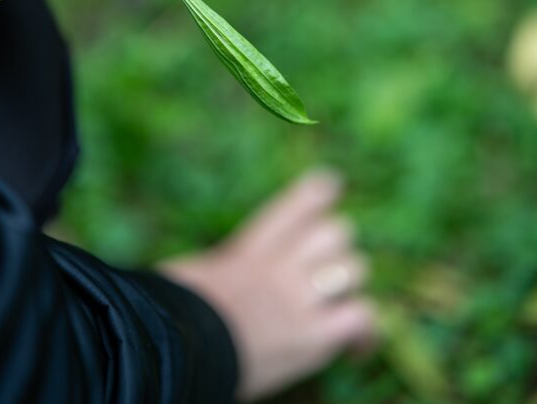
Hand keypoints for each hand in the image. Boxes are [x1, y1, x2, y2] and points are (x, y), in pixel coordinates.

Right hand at [162, 171, 376, 399]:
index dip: (322, 190)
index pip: (302, 199)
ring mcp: (300, 299)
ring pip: (355, 267)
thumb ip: (220, 265)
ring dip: (349, 284)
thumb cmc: (172, 313)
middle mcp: (282, 265)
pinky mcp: (313, 337)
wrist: (177, 349)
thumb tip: (215, 267)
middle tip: (326, 268)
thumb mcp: (193, 272)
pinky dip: (364, 331)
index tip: (332, 186)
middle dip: (337, 247)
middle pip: (337, 230)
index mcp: (251, 245)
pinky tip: (356, 345)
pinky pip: (361, 317)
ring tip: (338, 304)